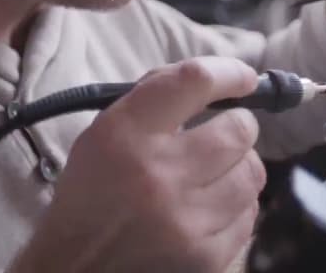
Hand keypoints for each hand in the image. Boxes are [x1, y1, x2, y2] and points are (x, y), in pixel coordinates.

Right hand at [10, 57, 264, 272]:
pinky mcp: (204, 257)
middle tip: (226, 132)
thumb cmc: (94, 190)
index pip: (195, 81)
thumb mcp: (105, 132)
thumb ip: (157, 98)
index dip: (230, 73)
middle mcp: (157, 175)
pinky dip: (237, 206)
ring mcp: (185, 221)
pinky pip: (248, 215)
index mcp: (126, 133)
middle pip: (238, 130)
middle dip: (239, 127)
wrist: (75, 267)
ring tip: (217, 173)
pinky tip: (211, 208)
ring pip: (251, 173)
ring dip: (240, 167)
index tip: (244, 77)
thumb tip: (219, 80)